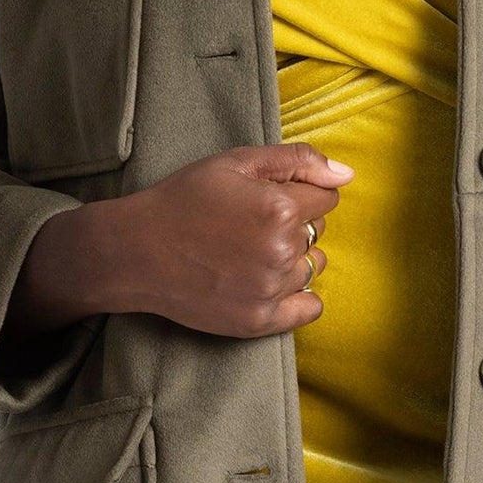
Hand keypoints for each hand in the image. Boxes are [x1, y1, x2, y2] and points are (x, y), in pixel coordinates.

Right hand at [106, 141, 353, 336]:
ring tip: (251, 252)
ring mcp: (271, 290)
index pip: (326, 198)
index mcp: (281, 208)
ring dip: (293, 258)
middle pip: (319, 232)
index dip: (298, 193)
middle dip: (296, 224)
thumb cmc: (183, 199)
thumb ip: (297, 161)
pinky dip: (299, 297)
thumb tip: (346, 175)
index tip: (266, 197)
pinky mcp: (259, 321)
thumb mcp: (236, 162)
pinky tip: (270, 282)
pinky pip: (309, 308)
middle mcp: (282, 251)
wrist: (136, 251)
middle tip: (250, 224)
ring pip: (312, 267)